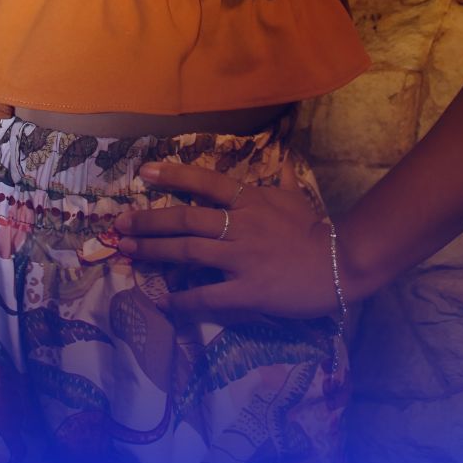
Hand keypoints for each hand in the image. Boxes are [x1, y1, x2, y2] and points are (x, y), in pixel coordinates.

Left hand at [112, 156, 345, 325]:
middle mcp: (242, 225)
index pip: (208, 183)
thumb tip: (282, 160)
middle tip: (120, 224)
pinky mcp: (247, 291)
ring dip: (155, 252)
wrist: (341, 264)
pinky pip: (206, 296)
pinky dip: (182, 300)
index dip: (174, 177)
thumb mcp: (298, 198)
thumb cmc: (316, 231)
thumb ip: (282, 181)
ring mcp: (242, 258)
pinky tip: (163, 302)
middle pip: (187, 219)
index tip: (145, 173)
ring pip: (189, 252)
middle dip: (150, 220)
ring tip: (129, 252)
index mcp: (253, 201)